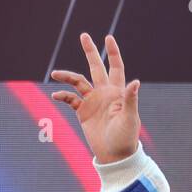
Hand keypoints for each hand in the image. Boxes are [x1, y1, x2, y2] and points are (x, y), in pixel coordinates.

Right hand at [50, 33, 139, 163]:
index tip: (108, 38)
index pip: (116, 68)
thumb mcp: (129, 117)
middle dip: (91, 52)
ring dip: (67, 76)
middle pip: (96, 67)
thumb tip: (136, 82)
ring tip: (55, 74)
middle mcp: (105, 93)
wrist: (115, 156)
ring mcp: (93, 102)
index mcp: (118, 93)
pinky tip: (57, 96)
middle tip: (84, 35)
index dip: (112, 53)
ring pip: (78, 81)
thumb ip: (130, 99)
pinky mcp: (83, 112)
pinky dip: (62, 96)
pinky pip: (70, 98)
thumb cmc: (126, 137)